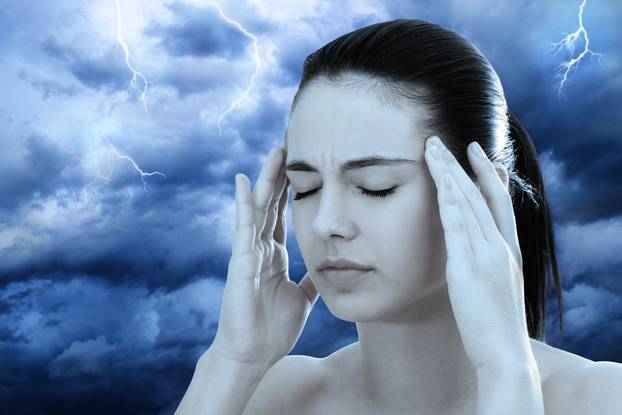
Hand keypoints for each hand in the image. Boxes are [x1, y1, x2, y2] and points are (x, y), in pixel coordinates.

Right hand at [210, 144, 318, 368]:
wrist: (253, 355)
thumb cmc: (272, 329)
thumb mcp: (303, 298)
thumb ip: (313, 279)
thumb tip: (330, 267)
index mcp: (275, 255)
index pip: (283, 213)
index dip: (292, 189)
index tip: (303, 164)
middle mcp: (261, 248)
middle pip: (271, 203)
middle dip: (281, 175)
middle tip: (291, 145)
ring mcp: (249, 253)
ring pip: (258, 208)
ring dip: (266, 180)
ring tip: (275, 151)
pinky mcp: (241, 263)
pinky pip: (243, 229)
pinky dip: (242, 204)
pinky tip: (241, 181)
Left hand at [424, 135, 533, 370]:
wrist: (505, 353)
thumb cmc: (496, 324)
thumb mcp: (497, 284)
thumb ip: (488, 260)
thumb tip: (475, 246)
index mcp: (509, 250)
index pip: (498, 201)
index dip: (486, 174)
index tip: (475, 151)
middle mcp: (501, 247)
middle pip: (481, 195)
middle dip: (461, 165)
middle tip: (443, 140)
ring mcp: (486, 256)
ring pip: (467, 204)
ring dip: (448, 174)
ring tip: (432, 150)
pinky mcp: (468, 270)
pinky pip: (457, 228)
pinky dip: (448, 202)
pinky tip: (437, 183)